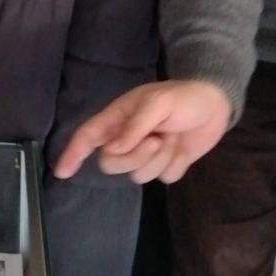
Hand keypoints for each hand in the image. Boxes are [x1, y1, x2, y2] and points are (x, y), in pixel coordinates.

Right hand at [55, 80, 232, 183]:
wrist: (215, 104)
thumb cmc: (181, 98)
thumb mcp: (157, 103)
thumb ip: (134, 126)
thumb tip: (113, 149)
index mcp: (118, 120)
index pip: (87, 137)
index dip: (72, 154)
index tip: (61, 172)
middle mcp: (127, 139)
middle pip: (111, 163)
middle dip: (135, 157)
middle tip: (157, 140)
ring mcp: (146, 154)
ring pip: (138, 174)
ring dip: (160, 158)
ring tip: (171, 137)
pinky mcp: (166, 165)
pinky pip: (163, 178)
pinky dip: (176, 164)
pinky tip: (182, 148)